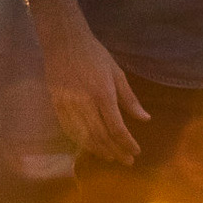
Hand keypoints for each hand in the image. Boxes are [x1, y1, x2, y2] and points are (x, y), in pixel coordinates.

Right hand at [42, 27, 148, 165]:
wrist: (63, 42)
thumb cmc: (94, 55)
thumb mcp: (117, 73)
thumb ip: (130, 99)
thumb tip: (145, 119)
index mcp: (102, 94)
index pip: (116, 127)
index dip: (127, 143)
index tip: (136, 152)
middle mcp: (84, 103)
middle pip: (101, 136)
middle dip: (115, 151)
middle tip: (126, 161)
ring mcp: (68, 105)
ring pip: (84, 136)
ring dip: (99, 150)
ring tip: (111, 157)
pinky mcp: (56, 106)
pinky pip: (69, 130)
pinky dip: (81, 142)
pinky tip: (90, 147)